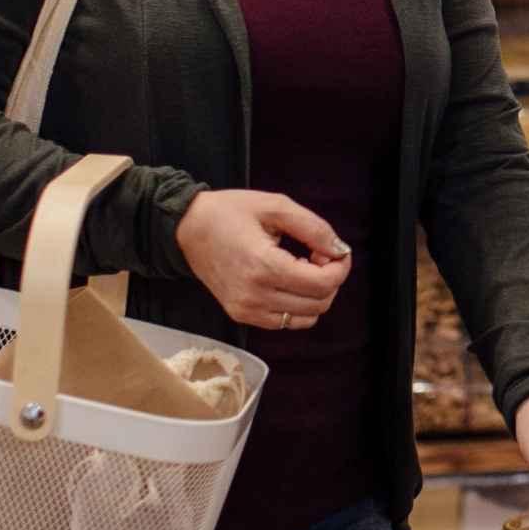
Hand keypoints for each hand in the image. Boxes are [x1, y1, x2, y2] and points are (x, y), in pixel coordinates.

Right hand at [174, 190, 350, 330]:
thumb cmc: (230, 212)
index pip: (322, 284)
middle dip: (330, 279)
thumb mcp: (276, 206)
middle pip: (319, 304)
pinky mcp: (241, 315)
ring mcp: (246, 310)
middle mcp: (254, 296)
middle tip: (318, 254)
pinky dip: (298, 305)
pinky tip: (288, 279)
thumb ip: (314, 228)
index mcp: (264, 267)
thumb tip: (340, 250)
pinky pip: (285, 323)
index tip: (335, 249)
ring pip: (306, 318)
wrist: (188, 228)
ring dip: (315, 294)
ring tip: (302, 267)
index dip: (340, 267)